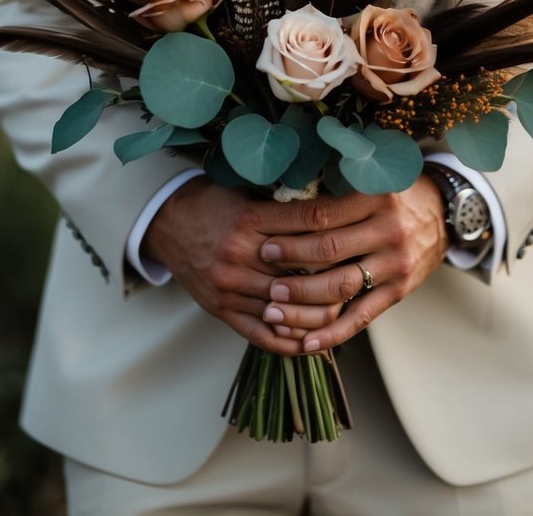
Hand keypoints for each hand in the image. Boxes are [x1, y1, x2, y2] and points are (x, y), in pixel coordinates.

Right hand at [141, 178, 343, 353]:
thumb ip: (284, 202)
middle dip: (336, 272)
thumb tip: (334, 204)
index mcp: (248, 219)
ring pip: (287, 309)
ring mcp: (229, 287)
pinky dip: (290, 340)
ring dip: (319, 311)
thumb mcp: (247, 192)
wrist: (168, 223)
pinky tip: (314, 339)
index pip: (307, 223)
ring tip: (346, 306)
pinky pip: (262, 334)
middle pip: (302, 271)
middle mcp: (238, 254)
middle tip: (364, 271)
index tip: (362, 225)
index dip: (339, 225)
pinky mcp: (221, 310)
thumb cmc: (215, 202)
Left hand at [258, 175, 447, 352]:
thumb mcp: (370, 182)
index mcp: (375, 197)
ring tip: (273, 307)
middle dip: (291, 264)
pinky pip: (362, 317)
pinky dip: (332, 333)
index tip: (265, 242)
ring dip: (303, 300)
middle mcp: (388, 229)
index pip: (324, 216)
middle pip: (330, 251)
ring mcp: (395, 263)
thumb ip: (335, 193)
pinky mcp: (399, 291)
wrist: (442, 214)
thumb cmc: (394, 195)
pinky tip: (306, 343)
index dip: (291, 232)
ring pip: (342, 287)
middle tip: (263, 274)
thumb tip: (279, 203)